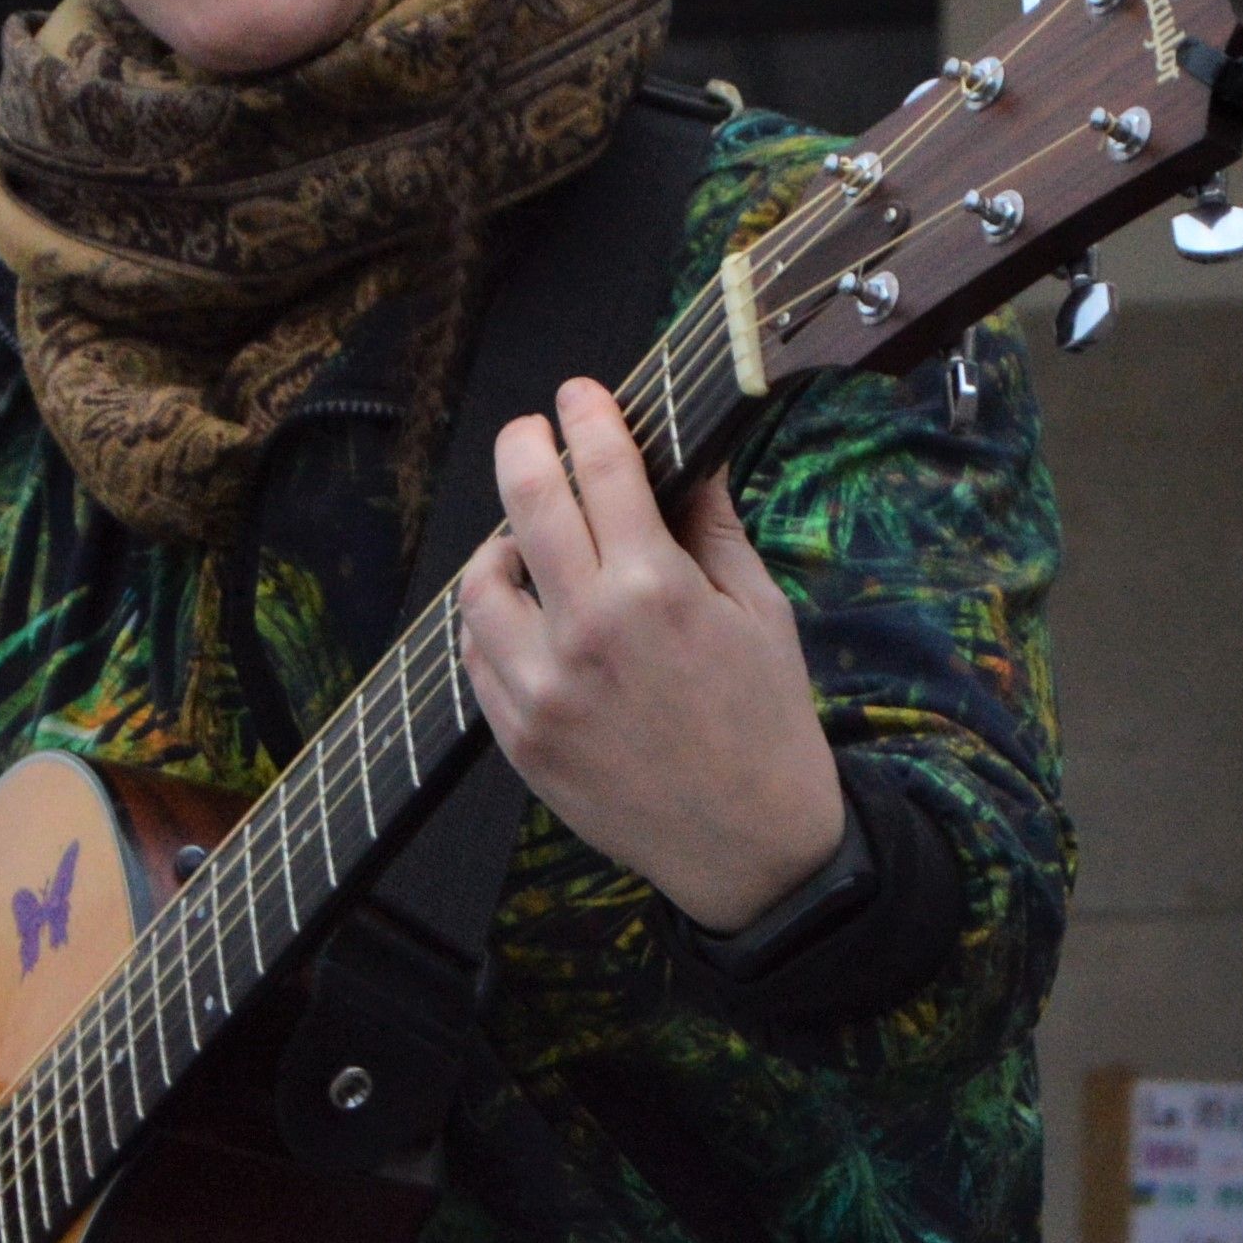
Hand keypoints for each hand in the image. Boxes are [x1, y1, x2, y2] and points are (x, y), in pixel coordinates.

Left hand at [452, 379, 845, 930]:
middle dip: (524, 446)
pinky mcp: (518, 737)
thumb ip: (711, 528)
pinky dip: (491, 621)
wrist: (751, 848)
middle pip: (524, 501)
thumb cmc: (766, 724)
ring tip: (528, 543)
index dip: (588, 415)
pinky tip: (523, 614)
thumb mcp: (759, 612)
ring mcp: (542, 689)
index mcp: (656, 590)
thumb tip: (688, 459)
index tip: (581, 394)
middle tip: (532, 433)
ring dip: (500, 545)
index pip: (600, 468)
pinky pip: (475, 654)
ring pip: (479, 582)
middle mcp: (586, 632)